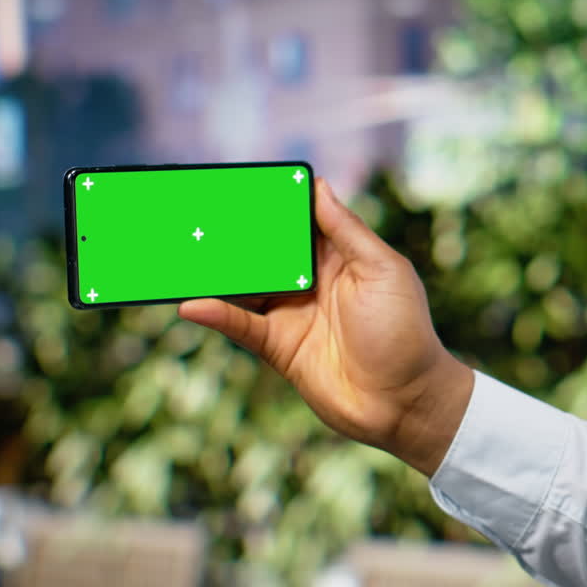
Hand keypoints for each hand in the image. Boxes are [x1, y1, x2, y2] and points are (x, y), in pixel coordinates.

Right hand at [178, 178, 472, 476]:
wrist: (405, 402)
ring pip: (245, 285)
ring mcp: (293, 313)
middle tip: (193, 213)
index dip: (271, 203)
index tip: (237, 183)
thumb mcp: (383, 271)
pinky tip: (192, 303)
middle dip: (232, 234)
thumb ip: (347, 231)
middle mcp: (311, 281)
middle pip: (264, 250)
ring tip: (181, 253)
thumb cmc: (405, 332)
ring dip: (216, 271)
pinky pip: (241, 325)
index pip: (298, 220)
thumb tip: (319, 186)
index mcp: (340, 256)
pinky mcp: (280, 347)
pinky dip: (216, 313)